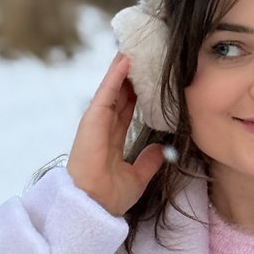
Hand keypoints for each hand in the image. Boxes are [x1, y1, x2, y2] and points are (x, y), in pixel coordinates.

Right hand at [66, 53, 165, 216]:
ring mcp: (96, 123)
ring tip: (132, 48)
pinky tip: (125, 61)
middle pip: (119, 95)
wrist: (94, 206)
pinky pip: (106, 94)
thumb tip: (162, 149)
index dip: (135, 94)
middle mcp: (103, 129)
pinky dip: (115, 77)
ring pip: (112, 90)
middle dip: (129, 76)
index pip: (126, 110)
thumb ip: (148, 161)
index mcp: (111, 141)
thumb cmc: (109, 197)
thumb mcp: (137, 177)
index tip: (146, 78)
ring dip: (121, 69)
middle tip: (142, 54)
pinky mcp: (91, 120)